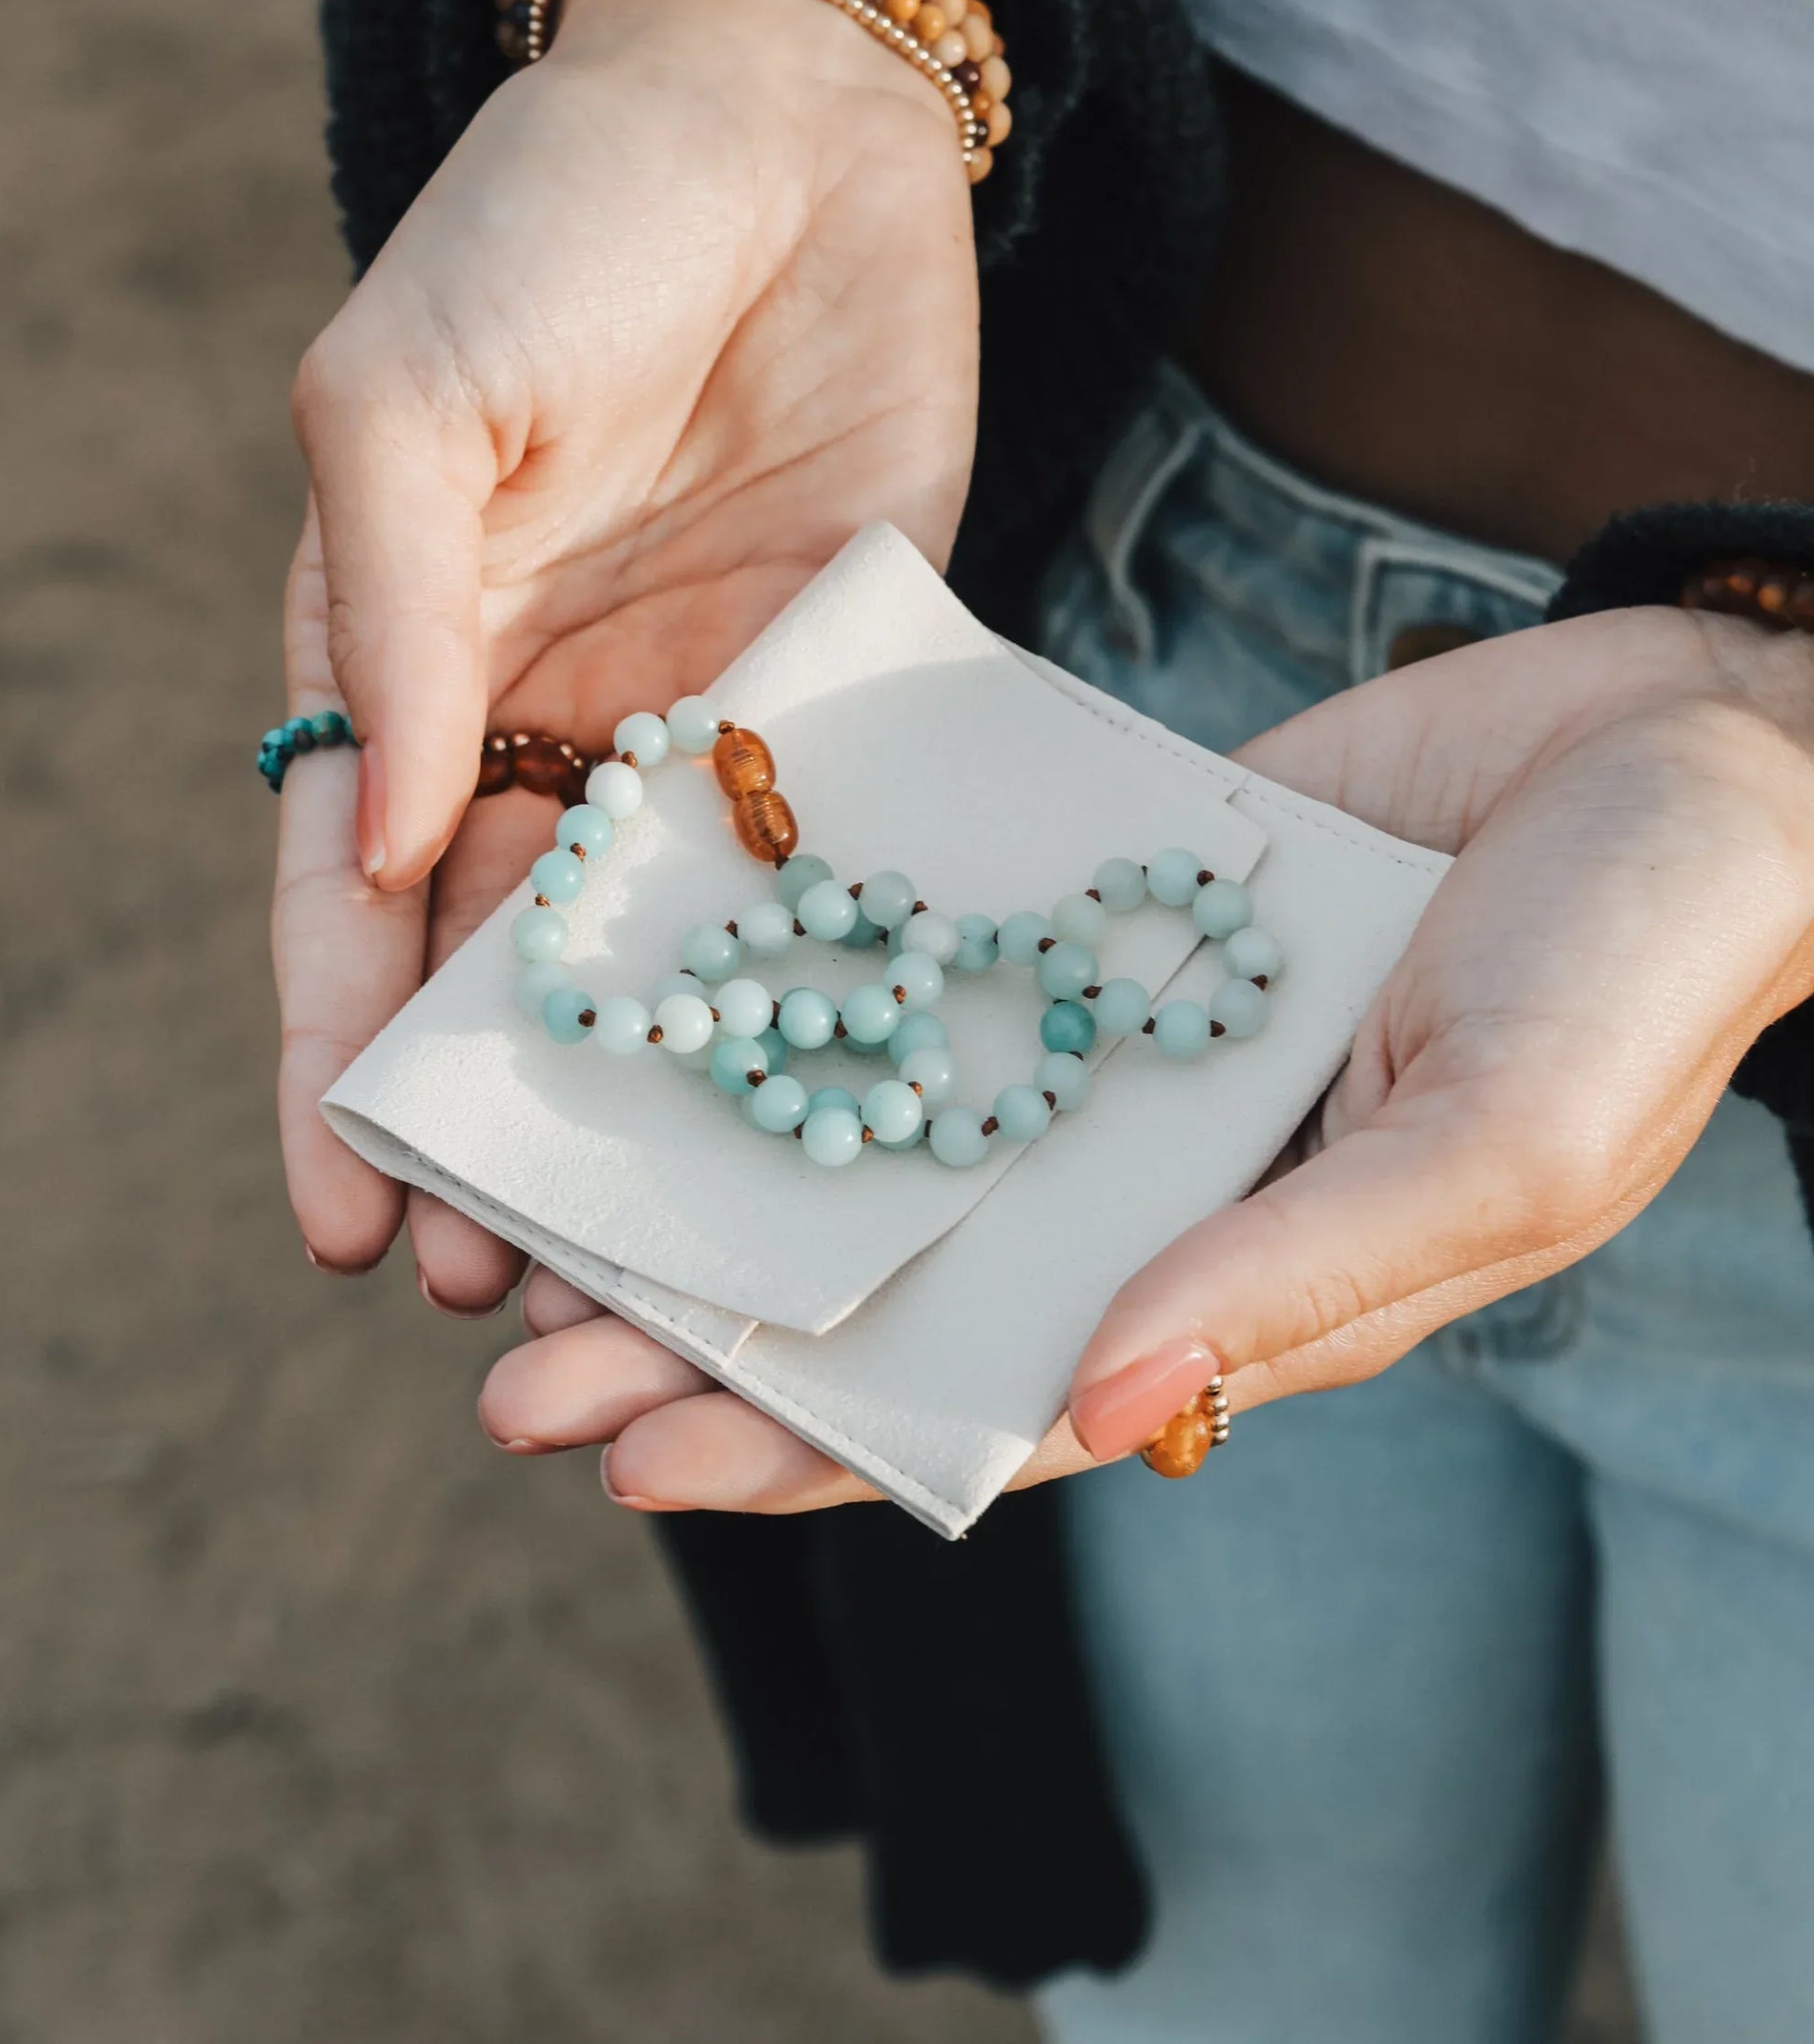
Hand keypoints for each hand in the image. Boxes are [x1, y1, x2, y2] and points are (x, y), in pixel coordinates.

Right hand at [272, 0, 976, 1302]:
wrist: (783, 110)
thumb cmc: (551, 223)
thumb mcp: (413, 394)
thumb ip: (393, 610)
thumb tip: (391, 830)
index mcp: (402, 655)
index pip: (354, 902)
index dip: (339, 1066)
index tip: (342, 1223)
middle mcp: (542, 712)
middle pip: (507, 967)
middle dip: (497, 1128)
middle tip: (509, 1307)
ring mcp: (696, 709)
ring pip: (664, 950)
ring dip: (652, 1099)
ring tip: (659, 1260)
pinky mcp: (843, 680)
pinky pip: (822, 849)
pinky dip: (816, 969)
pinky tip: (833, 1094)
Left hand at [479, 605, 1813, 1503]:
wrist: (1694, 744)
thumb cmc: (1642, 971)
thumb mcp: (1494, 1147)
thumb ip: (1293, 1279)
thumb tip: (1085, 1413)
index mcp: (1243, 1278)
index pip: (990, 1405)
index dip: (815, 1444)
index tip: (629, 1463)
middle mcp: (1157, 1172)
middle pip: (897, 1277)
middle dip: (713, 1326)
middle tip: (512, 1356)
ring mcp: (1128, 1031)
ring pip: (892, 1116)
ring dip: (736, 1158)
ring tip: (551, 1190)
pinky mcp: (1115, 892)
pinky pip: (946, 940)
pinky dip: (830, 961)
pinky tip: (695, 965)